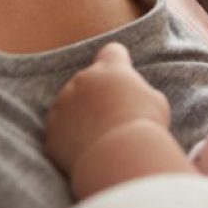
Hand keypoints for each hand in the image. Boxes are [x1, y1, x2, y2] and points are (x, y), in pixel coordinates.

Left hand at [45, 43, 170, 178]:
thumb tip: (134, 97)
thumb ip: (139, 92)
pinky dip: (69, 140)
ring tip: (101, 138)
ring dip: (80, 116)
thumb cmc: (144, 126)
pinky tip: (87, 152)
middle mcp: (82, 80)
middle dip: (97, 94)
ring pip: (69, 106)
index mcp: (110, 68)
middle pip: (88, 80)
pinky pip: (59, 132)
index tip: (122, 77)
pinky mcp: (52, 131)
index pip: (111, 52)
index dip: (118, 62)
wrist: (119, 155)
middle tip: (114, 117)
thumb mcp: (155, 101)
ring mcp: (63, 105)